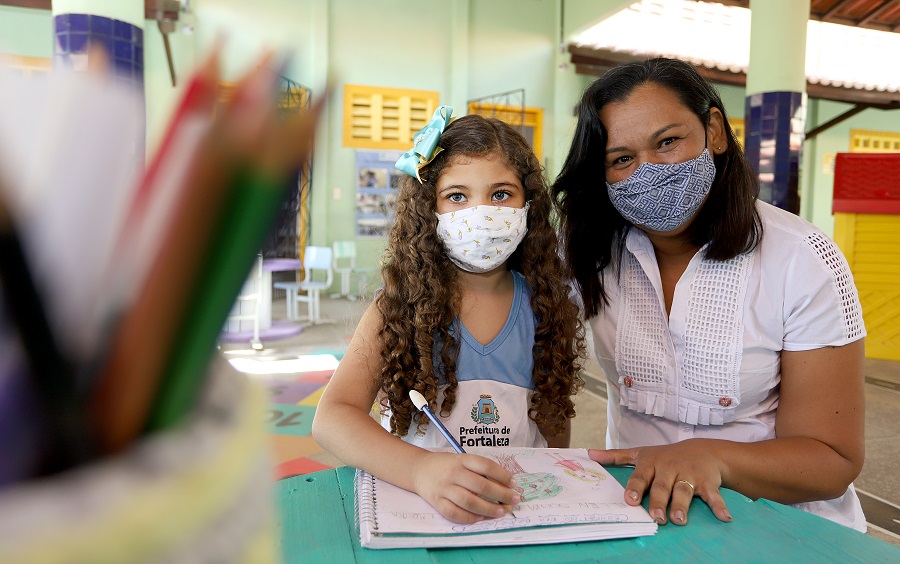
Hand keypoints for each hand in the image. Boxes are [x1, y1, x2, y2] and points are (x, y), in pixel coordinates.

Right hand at [412, 452, 520, 523]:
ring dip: (487, 508)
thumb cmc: (446, 465)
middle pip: (480, 485)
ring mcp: (444, 488)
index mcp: (461, 460)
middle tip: (514, 500)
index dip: (502, 475)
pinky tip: (479, 518)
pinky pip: (453, 513)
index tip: (513, 483)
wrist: (418, 469)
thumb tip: (503, 486)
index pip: (485, 466)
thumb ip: (478, 471)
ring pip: (468, 501)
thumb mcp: (461, 460)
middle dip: (500, 494)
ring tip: (500, 512)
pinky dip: (468, 518)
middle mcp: (453, 473)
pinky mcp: (437, 502)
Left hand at [589, 440, 731, 525]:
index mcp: (651, 463)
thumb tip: (589, 454)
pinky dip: (718, 506)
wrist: (703, 450)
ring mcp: (688, 475)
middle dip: (659, 501)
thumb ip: (616, 457)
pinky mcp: (706, 482)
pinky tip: (724, 518)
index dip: (636, 487)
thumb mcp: (641, 453)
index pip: (641, 475)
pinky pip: (713, 495)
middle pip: (662, 487)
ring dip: (682, 506)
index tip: (631, 500)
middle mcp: (669, 468)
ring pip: (684, 491)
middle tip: (656, 517)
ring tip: (678, 520)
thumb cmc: (666, 456)